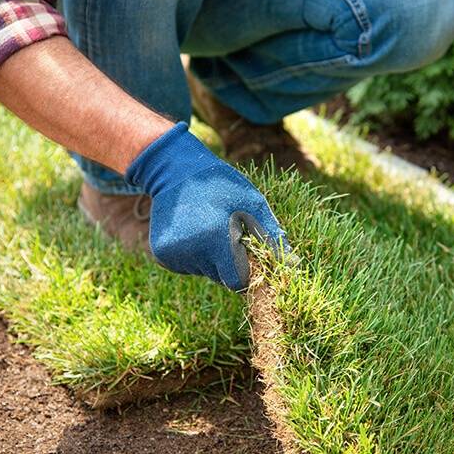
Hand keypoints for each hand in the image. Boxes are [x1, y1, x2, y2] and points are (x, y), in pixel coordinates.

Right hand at [126, 122, 286, 289]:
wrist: (176, 172)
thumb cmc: (222, 185)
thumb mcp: (252, 204)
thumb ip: (270, 236)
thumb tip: (292, 265)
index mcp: (215, 238)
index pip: (237, 281)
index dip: (246, 273)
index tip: (249, 258)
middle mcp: (191, 251)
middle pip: (220, 278)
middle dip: (229, 263)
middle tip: (227, 235)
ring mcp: (173, 255)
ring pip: (204, 272)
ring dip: (212, 259)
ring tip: (209, 229)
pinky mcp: (161, 255)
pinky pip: (187, 267)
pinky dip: (195, 256)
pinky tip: (193, 232)